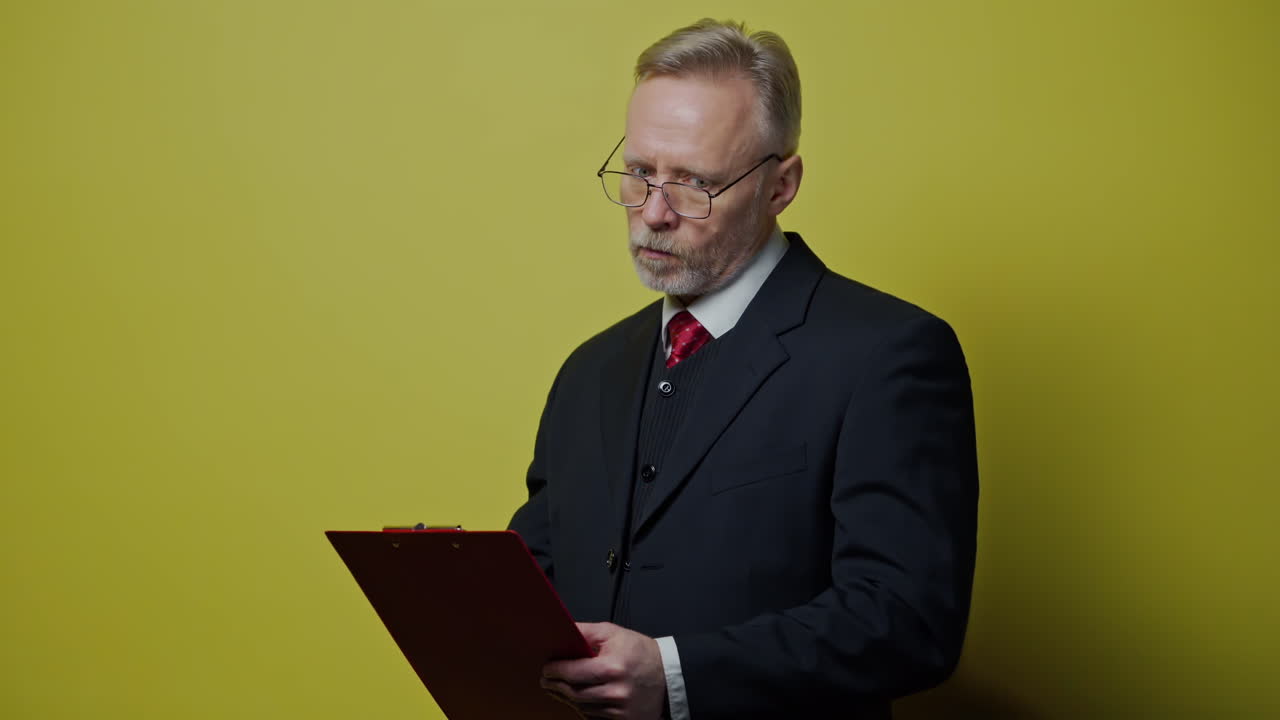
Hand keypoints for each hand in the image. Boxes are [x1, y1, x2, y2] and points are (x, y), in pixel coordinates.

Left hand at [541, 622, 666, 718]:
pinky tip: (578, 699)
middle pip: (573, 693)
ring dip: (567, 698)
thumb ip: (585, 631)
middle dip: (555, 686)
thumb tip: (561, 631)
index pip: (572, 672)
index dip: (554, 671)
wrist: (669, 675)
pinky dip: (583, 708)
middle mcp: (616, 691)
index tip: (546, 668)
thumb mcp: (613, 633)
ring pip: (582, 707)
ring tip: (559, 689)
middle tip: (546, 680)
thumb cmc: (641, 652)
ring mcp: (621, 709)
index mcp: (612, 667)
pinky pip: (595, 717)